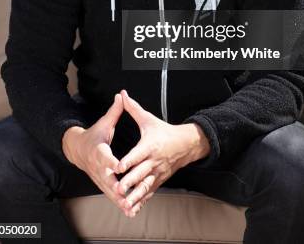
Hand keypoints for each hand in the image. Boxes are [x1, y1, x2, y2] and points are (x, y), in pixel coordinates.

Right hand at [62, 93, 128, 213]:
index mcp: (98, 150)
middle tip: (126, 195)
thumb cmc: (93, 135)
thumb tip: (121, 96)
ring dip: (120, 200)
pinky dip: (120, 202)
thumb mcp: (103, 122)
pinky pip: (111, 194)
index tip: (118, 167)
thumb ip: (114, 111)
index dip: (111, 161)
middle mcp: (98, 166)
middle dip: (117, 187)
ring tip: (131, 208)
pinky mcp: (102, 183)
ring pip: (110, 190)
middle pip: (107, 178)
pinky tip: (130, 210)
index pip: (104, 157)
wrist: (77, 149)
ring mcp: (99, 177)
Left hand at [114, 90, 209, 216]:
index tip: (118, 166)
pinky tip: (133, 209)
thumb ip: (133, 109)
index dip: (128, 160)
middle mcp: (154, 161)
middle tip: (117, 189)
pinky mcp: (159, 180)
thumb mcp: (149, 119)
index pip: (138, 154)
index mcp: (150, 145)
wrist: (185, 144)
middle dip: (129, 182)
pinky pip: (149, 192)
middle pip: (140, 173)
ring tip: (124, 203)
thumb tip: (122, 95)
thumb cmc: (164, 131)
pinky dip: (141, 201)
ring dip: (134, 195)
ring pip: (145, 186)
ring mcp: (157, 173)